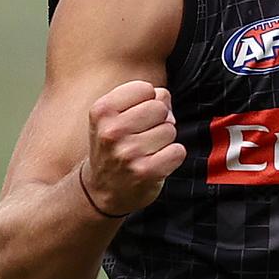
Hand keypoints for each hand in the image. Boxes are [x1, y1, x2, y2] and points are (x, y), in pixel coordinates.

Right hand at [80, 80, 186, 216]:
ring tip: (147, 150)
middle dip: (158, 119)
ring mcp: (128, 153)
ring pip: (170, 129)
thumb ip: (142, 98)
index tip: (136, 115)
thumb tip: (165, 98)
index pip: (145, 88)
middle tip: (143, 134)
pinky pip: (178, 151)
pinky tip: (156, 162)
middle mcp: (112, 131)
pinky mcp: (145, 172)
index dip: (147, 100)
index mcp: (102, 111)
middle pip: (159, 107)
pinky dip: (173, 156)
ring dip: (164, 139)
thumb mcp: (114, 116)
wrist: (100, 190)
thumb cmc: (114, 145)